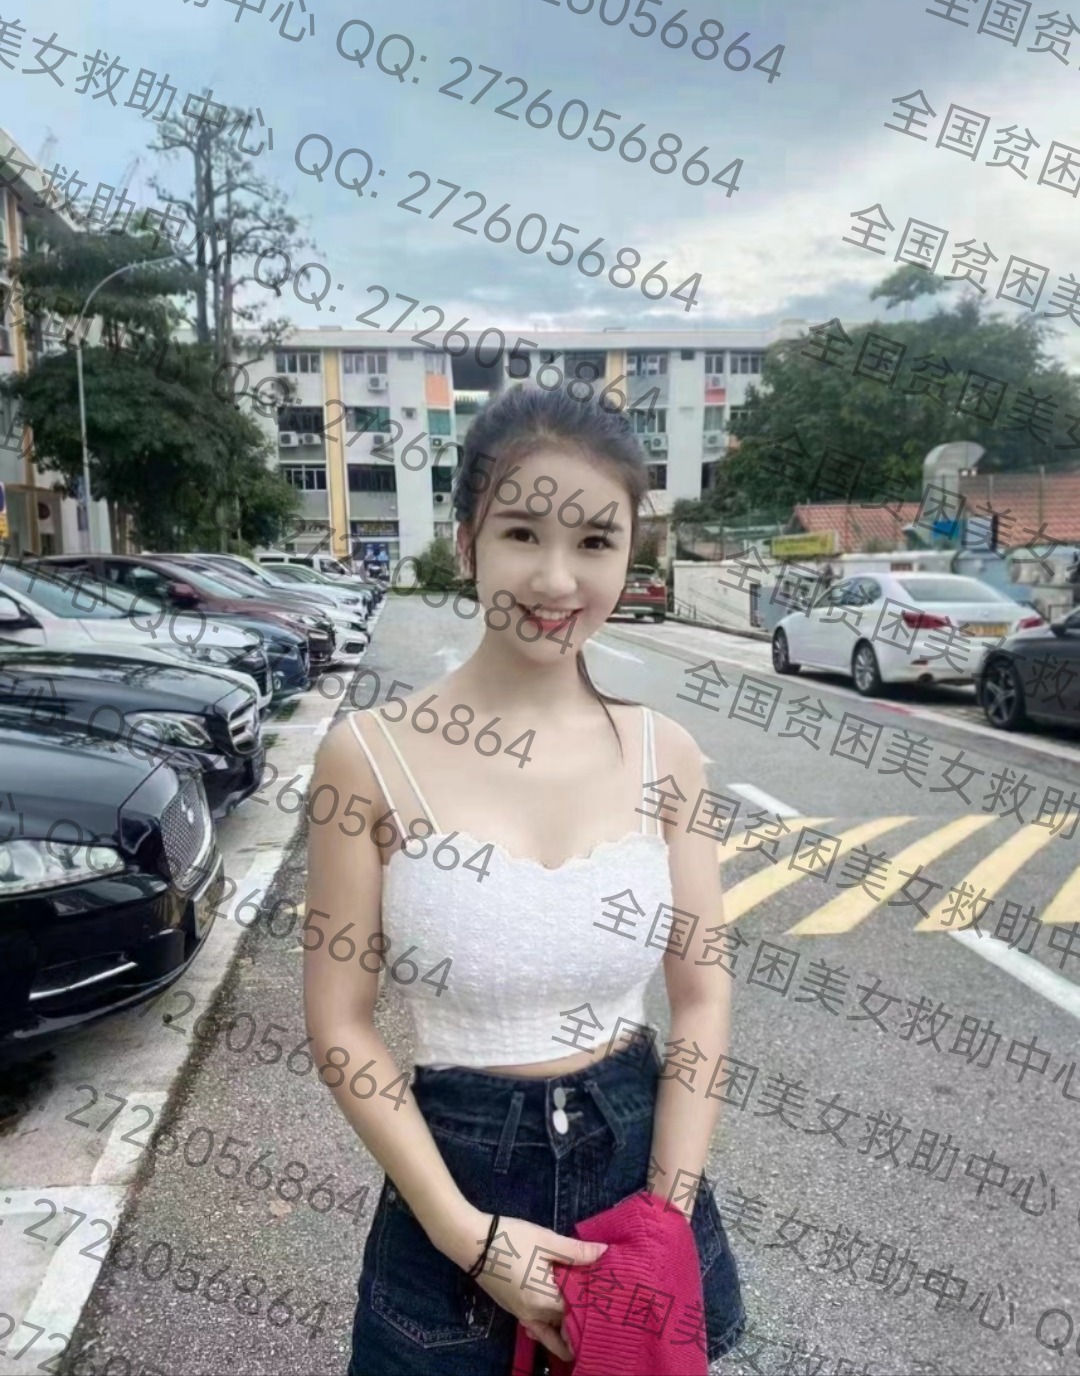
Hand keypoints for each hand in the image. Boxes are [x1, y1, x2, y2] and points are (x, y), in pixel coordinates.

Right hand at [471, 1214, 607, 1362]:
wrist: (470, 1242)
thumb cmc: (510, 1239)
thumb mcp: (546, 1240)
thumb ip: (575, 1251)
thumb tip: (605, 1252)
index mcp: (546, 1300)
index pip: (578, 1313)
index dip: (595, 1306)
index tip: (611, 1297)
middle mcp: (534, 1314)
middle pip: (565, 1325)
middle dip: (582, 1321)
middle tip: (601, 1309)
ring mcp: (520, 1314)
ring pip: (550, 1331)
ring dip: (565, 1328)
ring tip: (583, 1319)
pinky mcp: (512, 1309)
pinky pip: (536, 1326)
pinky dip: (548, 1328)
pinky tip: (555, 1317)